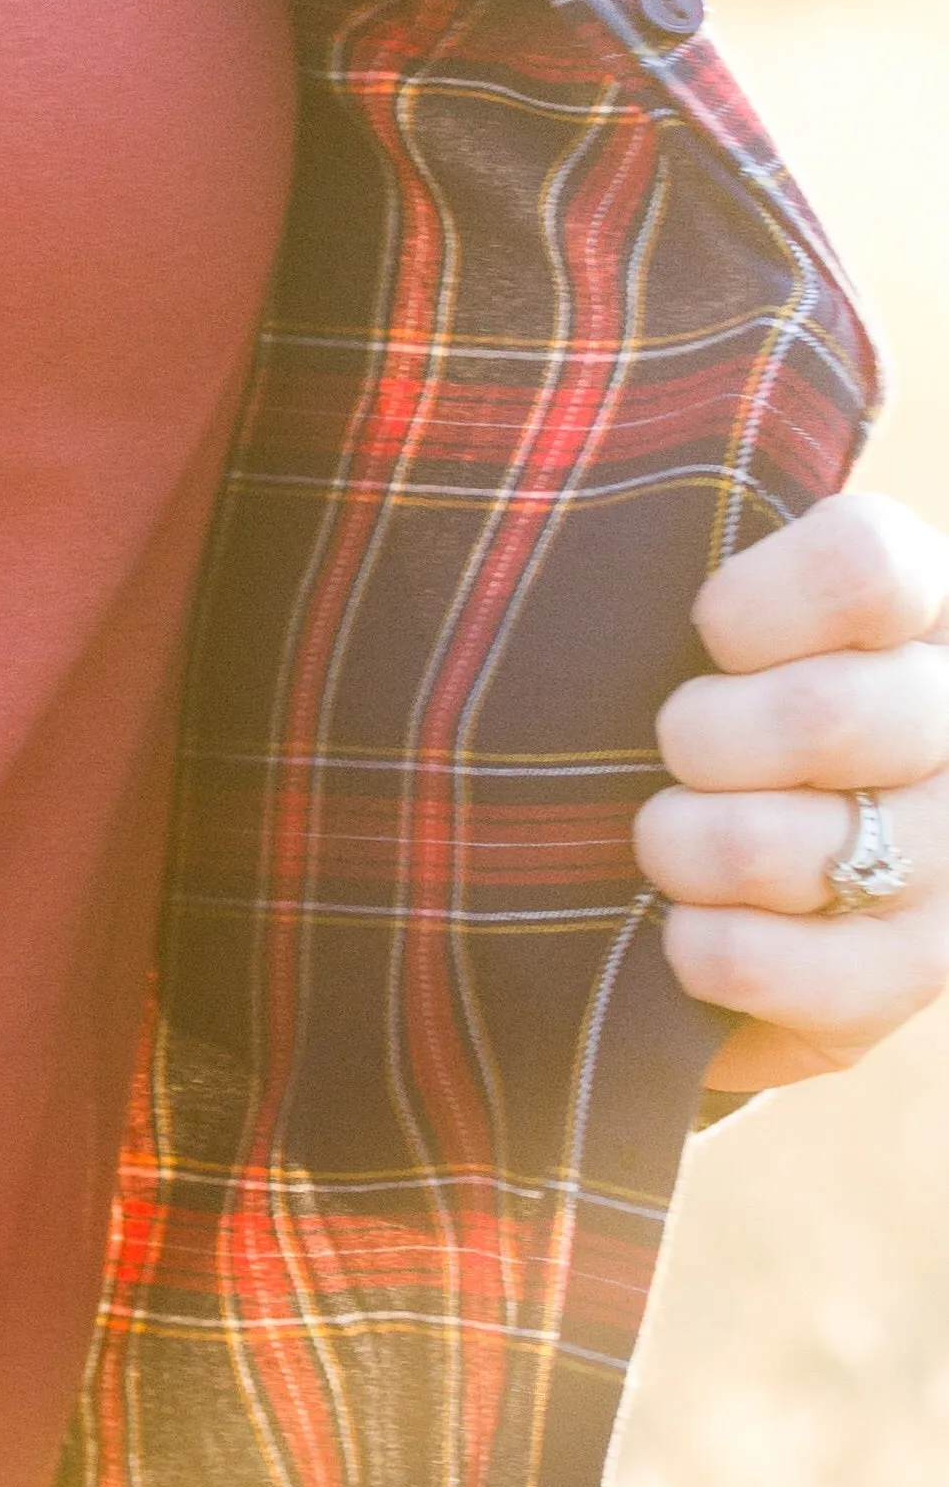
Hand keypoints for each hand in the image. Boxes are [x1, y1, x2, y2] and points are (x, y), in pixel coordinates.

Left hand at [636, 491, 948, 1091]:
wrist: (699, 882)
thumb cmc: (673, 702)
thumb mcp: (675, 618)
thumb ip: (663, 562)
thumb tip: (572, 516)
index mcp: (919, 604)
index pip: (863, 566)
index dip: (754, 609)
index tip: (710, 638)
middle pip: (823, 714)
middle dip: (700, 737)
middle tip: (676, 751)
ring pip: (772, 846)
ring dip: (679, 845)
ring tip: (669, 839)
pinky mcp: (913, 969)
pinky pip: (772, 964)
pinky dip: (700, 947)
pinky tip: (685, 929)